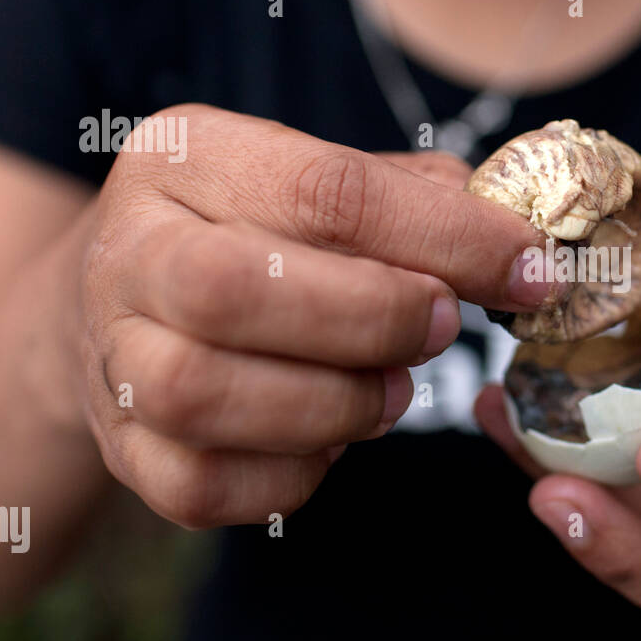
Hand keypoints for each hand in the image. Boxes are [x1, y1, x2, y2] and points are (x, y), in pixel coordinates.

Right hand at [66, 104, 552, 527]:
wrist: (132, 296)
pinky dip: (293, 474)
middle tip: (439, 329)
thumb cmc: (263, 232)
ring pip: (205, 396)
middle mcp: (128, 249)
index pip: (327, 191)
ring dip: (335, 404)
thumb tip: (523, 250)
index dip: (447, 239)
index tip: (529, 271)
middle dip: (372, 318)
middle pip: (232, 291)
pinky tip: (328, 438)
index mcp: (191, 156)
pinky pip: (205, 485)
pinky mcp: (122, 448)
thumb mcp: (326, 178)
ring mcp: (110, 355)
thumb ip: (420, 200)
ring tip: (389, 390)